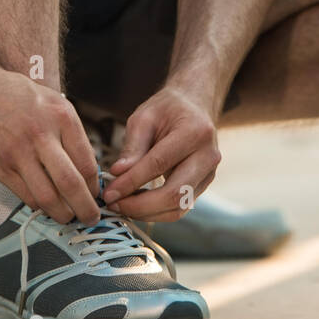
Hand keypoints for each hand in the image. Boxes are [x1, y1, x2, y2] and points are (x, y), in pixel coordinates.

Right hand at [0, 66, 99, 223]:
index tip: (96, 195)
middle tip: (92, 218)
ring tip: (68, 217)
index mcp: (61, 115)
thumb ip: (69, 132)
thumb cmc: (16, 95)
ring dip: (62, 214)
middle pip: (71, 184)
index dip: (94, 186)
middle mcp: (41, 134)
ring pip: (47, 197)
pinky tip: (44, 206)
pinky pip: (24, 195)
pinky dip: (38, 206)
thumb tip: (88, 170)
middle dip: (86, 208)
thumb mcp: (51, 101)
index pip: (87, 163)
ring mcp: (17, 152)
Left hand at [102, 86, 220, 221]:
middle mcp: (208, 156)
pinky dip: (156, 212)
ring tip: (121, 205)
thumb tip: (117, 175)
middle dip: (139, 206)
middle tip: (113, 205)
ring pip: (178, 207)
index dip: (131, 182)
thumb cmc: (168, 108)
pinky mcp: (203, 186)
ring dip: (146, 213)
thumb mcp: (145, 117)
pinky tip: (137, 204)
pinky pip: (179, 207)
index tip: (108, 193)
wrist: (195, 105)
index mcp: (195, 132)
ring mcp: (209, 174)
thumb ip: (132, 147)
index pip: (159, 164)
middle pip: (174, 194)